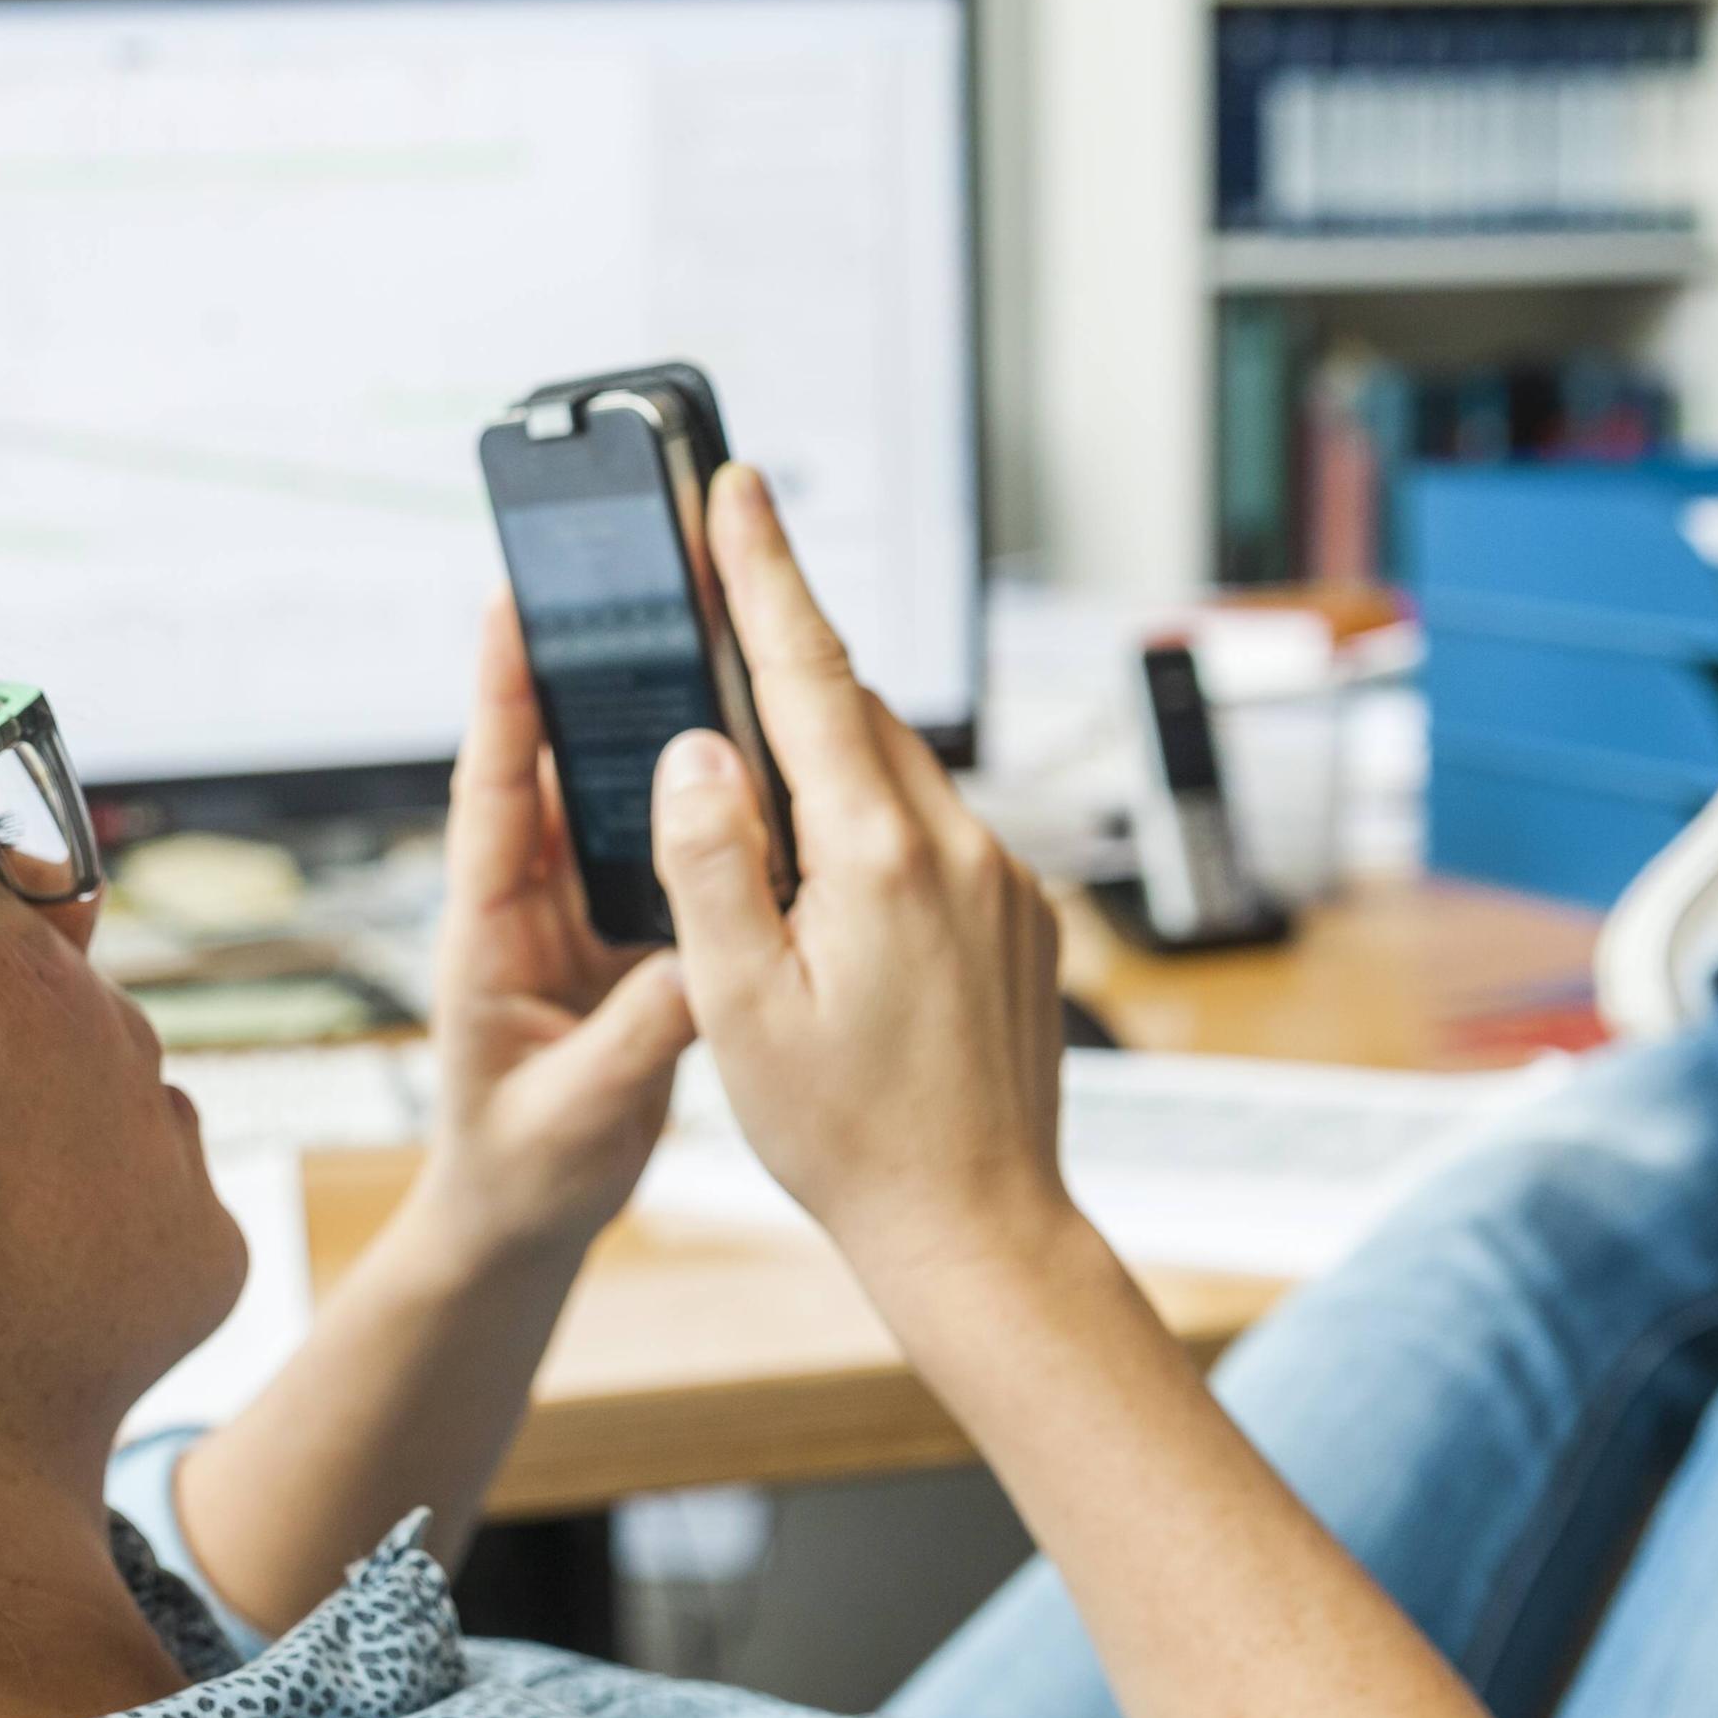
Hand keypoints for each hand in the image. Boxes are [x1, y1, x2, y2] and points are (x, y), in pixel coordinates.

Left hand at [410, 597, 696, 1265]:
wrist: (522, 1227)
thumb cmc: (521, 1178)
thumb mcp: (576, 1115)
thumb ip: (637, 1040)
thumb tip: (705, 965)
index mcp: (486, 935)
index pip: (492, 795)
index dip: (502, 697)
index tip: (510, 603)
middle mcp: (526, 908)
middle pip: (553, 767)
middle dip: (583, 673)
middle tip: (625, 582)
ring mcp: (574, 919)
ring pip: (610, 802)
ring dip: (644, 726)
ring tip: (691, 638)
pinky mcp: (623, 943)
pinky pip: (658, 855)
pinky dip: (693, 806)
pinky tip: (742, 757)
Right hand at [650, 464, 1072, 1280]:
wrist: (976, 1226)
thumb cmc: (851, 1137)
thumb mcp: (740, 1004)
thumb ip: (712, 860)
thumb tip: (697, 746)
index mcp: (878, 855)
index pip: (810, 674)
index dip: (764, 573)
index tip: (740, 490)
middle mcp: (956, 846)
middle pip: (853, 714)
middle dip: (783, 673)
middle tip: (716, 631)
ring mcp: (1002, 878)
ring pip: (895, 776)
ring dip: (827, 767)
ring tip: (759, 818)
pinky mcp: (1020, 916)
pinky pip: (932, 834)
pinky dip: (872, 831)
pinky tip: (833, 900)